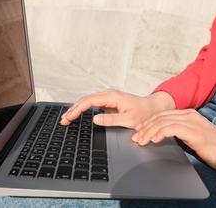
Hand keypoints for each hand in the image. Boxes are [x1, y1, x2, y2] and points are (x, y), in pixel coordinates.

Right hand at [60, 89, 174, 128]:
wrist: (153, 108)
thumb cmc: (144, 114)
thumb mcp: (129, 120)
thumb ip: (111, 120)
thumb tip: (95, 119)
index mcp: (112, 97)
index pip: (89, 101)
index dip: (77, 109)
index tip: (69, 117)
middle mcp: (109, 94)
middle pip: (85, 100)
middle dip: (73, 110)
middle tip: (63, 121)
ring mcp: (108, 97)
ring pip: (87, 101)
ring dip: (76, 109)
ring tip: (66, 118)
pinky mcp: (108, 101)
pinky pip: (92, 103)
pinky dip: (83, 108)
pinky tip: (77, 114)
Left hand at [132, 109, 215, 174]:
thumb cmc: (213, 149)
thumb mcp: (193, 137)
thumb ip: (179, 133)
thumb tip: (161, 137)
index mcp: (189, 114)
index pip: (163, 115)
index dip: (148, 122)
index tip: (138, 131)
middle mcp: (190, 115)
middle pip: (160, 117)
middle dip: (145, 127)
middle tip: (136, 137)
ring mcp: (192, 122)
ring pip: (163, 122)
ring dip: (149, 131)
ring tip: (141, 141)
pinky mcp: (194, 131)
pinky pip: (172, 128)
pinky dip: (160, 133)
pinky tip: (154, 140)